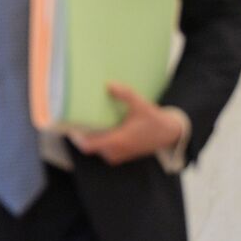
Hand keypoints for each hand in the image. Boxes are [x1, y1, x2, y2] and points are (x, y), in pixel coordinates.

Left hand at [68, 82, 185, 165]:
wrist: (169, 134)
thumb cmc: (154, 120)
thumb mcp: (141, 105)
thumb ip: (126, 95)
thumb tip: (109, 84)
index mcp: (118, 141)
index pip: (87, 145)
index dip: (76, 136)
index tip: (71, 122)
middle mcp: (115, 152)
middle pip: (88, 145)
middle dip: (81, 133)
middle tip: (75, 116)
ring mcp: (117, 155)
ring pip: (95, 148)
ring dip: (90, 136)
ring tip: (85, 119)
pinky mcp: (119, 155)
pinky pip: (102, 149)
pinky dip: (98, 140)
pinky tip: (97, 126)